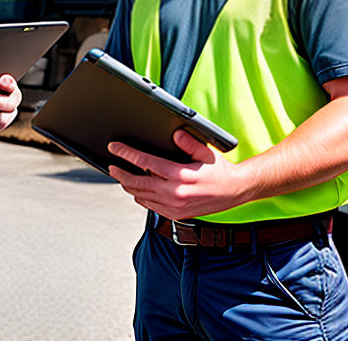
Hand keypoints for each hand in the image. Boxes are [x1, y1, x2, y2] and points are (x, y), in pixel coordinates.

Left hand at [107, 129, 248, 219]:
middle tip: (111, 165)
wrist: (236, 191)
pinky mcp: (176, 215)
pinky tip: (138, 189)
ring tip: (121, 176)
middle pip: (137, 182)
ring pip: (141, 195)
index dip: (126, 153)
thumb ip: (188, 142)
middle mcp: (175, 192)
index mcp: (180, 175)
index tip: (114, 148)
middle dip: (120, 173)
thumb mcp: (206, 151)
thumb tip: (174, 133)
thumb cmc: (220, 170)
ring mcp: (174, 206)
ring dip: (128, 185)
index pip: (145, 162)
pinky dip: (140, 196)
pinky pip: (150, 206)